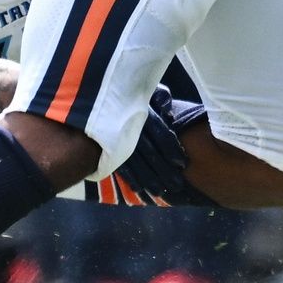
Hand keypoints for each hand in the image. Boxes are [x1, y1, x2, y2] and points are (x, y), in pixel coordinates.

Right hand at [116, 87, 197, 204]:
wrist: (100, 94)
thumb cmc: (130, 92)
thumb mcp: (147, 90)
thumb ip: (161, 98)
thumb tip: (169, 110)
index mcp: (145, 116)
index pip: (163, 136)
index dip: (172, 151)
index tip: (182, 164)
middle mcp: (134, 131)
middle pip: (152, 155)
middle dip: (164, 172)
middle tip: (177, 186)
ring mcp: (121, 142)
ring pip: (138, 165)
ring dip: (149, 180)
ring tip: (160, 192)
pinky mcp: (111, 150)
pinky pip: (121, 167)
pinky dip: (130, 179)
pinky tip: (139, 189)